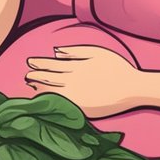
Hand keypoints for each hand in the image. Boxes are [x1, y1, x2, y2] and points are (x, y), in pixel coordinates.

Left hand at [24, 46, 144, 118]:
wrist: (132, 88)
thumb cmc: (117, 68)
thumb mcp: (97, 52)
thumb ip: (75, 51)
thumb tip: (56, 51)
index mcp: (76, 66)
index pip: (52, 64)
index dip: (40, 64)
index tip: (30, 63)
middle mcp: (73, 80)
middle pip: (49, 78)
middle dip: (36, 76)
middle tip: (26, 76)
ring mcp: (75, 94)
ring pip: (51, 91)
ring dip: (39, 88)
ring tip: (31, 86)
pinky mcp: (80, 107)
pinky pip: (60, 104)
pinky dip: (50, 100)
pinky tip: (43, 99)